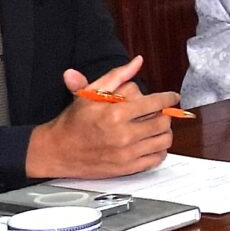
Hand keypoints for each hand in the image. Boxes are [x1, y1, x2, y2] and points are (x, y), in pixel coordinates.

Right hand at [26, 58, 175, 179]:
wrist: (57, 150)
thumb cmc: (73, 121)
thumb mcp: (91, 93)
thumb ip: (117, 76)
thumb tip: (137, 62)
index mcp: (115, 113)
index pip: (155, 103)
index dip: (168, 98)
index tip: (172, 97)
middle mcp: (123, 135)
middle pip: (163, 122)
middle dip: (165, 114)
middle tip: (160, 112)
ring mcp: (127, 154)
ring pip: (163, 141)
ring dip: (164, 132)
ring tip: (156, 127)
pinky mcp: (127, 168)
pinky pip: (156, 159)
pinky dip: (159, 150)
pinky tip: (151, 143)